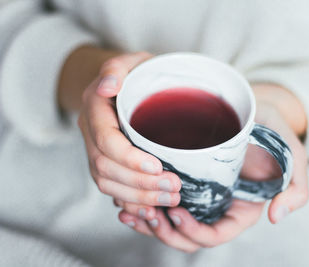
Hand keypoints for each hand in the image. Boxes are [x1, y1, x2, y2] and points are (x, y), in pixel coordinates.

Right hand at [76, 51, 181, 218]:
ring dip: (138, 197)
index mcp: (95, 108)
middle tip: (174, 187)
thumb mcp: (132, 61)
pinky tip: (153, 208)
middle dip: (139, 183)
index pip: (105, 139)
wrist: (130, 85)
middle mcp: (91, 132)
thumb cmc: (138, 72)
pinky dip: (131, 202)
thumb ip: (117, 68)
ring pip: (107, 183)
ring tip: (171, 198)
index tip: (157, 166)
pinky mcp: (106, 163)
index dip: (128, 157)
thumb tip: (107, 86)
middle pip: (106, 167)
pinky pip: (111, 189)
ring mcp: (96, 150)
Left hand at [117, 83, 308, 251]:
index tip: (176, 213)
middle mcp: (217, 206)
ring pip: (169, 221)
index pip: (216, 235)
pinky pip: (160, 198)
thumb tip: (276, 217)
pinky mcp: (184, 177)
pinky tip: (125, 193)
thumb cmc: (273, 130)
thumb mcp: (293, 156)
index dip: (194, 233)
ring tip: (126, 208)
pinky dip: (142, 201)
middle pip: (187, 236)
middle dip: (164, 232)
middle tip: (145, 212)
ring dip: (147, 221)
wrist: (253, 105)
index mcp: (241, 209)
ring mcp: (199, 193)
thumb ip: (296, 188)